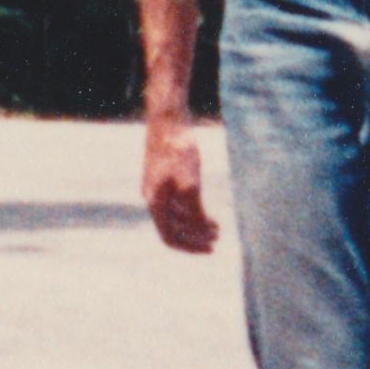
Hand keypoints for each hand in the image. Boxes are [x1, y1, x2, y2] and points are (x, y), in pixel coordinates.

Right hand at [142, 117, 217, 252]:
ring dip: (195, 224)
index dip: (190, 247)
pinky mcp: (163, 176)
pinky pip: (176, 201)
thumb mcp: (190, 184)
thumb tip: (202, 231)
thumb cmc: (178, 150)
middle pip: (172, 228)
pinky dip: (192, 209)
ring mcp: (156, 187)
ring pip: (175, 215)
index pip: (169, 237)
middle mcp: (152, 198)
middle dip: (195, 236)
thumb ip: (194, 211)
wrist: (168, 119)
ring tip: (217, 226)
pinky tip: (206, 208)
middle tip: (217, 239)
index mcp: (155, 202)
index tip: (210, 249)